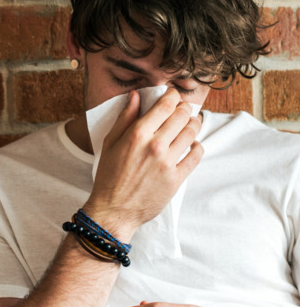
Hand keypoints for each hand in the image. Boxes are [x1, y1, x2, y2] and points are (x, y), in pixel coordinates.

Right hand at [84, 88, 202, 240]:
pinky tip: (191, 145)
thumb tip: (136, 96)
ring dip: (194, 123)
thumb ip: (124, 118)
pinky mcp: (177, 178)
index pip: (165, 105)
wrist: (114, 210)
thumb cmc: (109, 177)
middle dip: (184, 108)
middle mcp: (154, 145)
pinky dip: (197, 146)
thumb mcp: (110, 143)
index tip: (173, 95)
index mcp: (137, 134)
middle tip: (182, 109)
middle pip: (182, 116)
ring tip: (190, 123)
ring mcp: (168, 162)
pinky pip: (196, 155)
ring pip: (192, 132)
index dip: (172, 96)